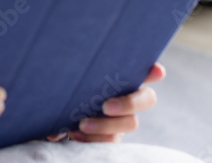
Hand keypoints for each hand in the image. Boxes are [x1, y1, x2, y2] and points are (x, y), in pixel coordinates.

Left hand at [46, 63, 164, 143]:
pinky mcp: (110, 137)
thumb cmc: (63, 85)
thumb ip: (72, 73)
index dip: (154, 71)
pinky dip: (93, 139)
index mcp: (120, 75)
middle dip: (129, 103)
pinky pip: (111, 142)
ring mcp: (122, 118)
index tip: (157, 71)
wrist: (54, 110)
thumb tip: (70, 78)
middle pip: (147, 98)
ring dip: (106, 125)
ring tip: (82, 124)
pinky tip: (75, 135)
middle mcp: (127, 96)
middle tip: (105, 106)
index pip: (144, 69)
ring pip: (129, 124)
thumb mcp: (67, 75)